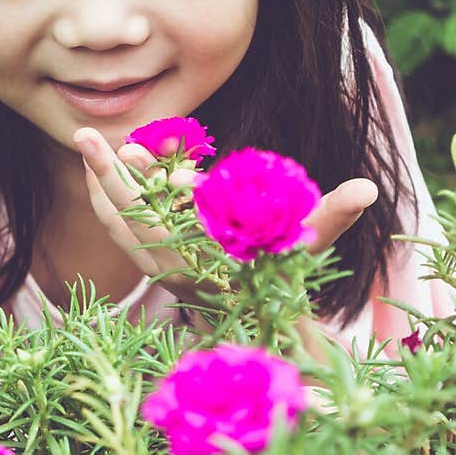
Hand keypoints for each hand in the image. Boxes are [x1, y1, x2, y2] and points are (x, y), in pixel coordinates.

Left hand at [74, 127, 378, 349]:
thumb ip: (335, 215)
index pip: (156, 222)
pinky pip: (122, 228)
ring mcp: (158, 266)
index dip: (137, 185)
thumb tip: (368, 189)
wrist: (269, 319)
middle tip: (87, 135)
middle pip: (124, 219)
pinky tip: (109, 167)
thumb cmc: (291, 277)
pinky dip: (111, 198)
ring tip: (94, 142)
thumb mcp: (312, 244)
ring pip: (116, 223)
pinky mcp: (154, 260)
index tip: (126, 147)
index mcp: (201, 263)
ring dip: (102, 184)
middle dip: (104, 175)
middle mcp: (172, 268)